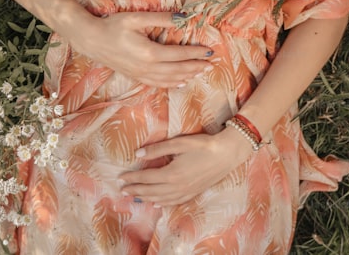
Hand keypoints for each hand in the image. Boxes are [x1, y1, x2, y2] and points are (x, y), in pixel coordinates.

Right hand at [70, 11, 213, 87]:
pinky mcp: (135, 76)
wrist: (90, 39)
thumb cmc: (113, 25)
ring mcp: (140, 74)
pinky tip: (181, 82)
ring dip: (187, 76)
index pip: (179, 55)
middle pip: (177, 70)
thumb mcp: (138, 18)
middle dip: (196, 67)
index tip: (210, 51)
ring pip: (169, 80)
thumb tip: (184, 17)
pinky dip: (172, 84)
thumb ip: (162, 18)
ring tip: (200, 73)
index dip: (196, 53)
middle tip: (211, 64)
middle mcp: (146, 67)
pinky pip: (158, 84)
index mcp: (150, 53)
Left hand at [118, 130, 254, 206]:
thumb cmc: (204, 145)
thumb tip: (138, 154)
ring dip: (145, 198)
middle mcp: (176, 187)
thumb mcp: (180, 143)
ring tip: (134, 196)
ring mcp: (185, 192)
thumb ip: (158, 149)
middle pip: (150, 191)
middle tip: (122, 189)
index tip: (120, 178)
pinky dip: (161, 204)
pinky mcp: (192, 193)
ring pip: (159, 198)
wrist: (227, 154)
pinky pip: (172, 202)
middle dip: (134, 190)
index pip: (145, 178)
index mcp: (171, 173)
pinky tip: (156, 203)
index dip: (132, 178)